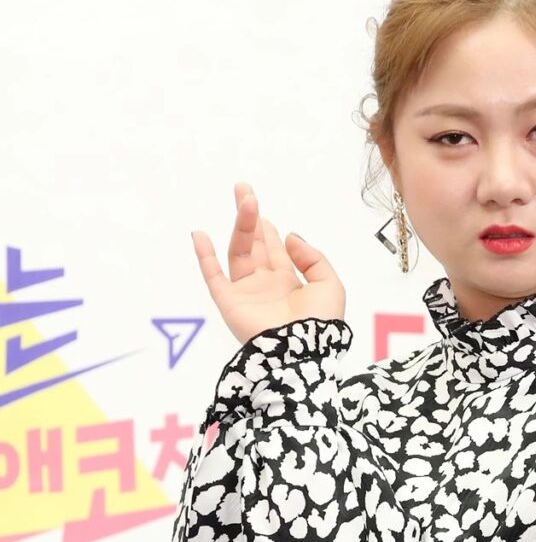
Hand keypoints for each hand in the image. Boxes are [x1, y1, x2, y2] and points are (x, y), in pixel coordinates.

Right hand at [190, 182, 346, 344]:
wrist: (303, 351)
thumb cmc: (320, 323)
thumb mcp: (329, 283)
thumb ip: (312, 258)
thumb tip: (290, 237)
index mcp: (288, 284)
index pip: (274, 251)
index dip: (268, 230)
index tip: (261, 209)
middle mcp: (265, 286)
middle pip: (254, 246)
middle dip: (250, 218)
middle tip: (244, 190)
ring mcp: (246, 293)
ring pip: (238, 252)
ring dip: (240, 226)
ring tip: (244, 200)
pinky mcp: (230, 303)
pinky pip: (213, 276)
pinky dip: (204, 256)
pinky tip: (199, 234)